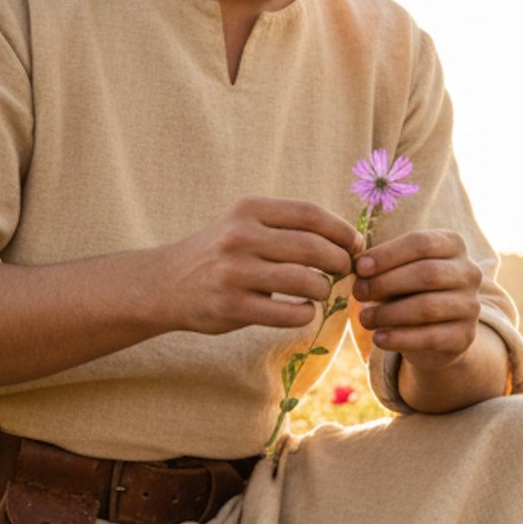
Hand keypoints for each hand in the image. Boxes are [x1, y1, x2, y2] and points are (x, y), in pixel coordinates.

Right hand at [157, 196, 364, 336]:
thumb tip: (349, 240)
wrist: (167, 283)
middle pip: (314, 248)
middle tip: (343, 271)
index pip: (311, 214)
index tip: (355, 245)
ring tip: (319, 291)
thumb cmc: (220, 253)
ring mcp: (235, 273)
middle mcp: (241, 237)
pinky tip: (302, 310)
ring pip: (307, 282)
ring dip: (324, 289)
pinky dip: (306, 313)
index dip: (342, 231)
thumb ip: (287, 227)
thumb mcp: (245, 224)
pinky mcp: (233, 307)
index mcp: (249, 209)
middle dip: (339, 262)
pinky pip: (290, 313)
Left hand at [352, 229, 482, 369]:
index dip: (388, 254)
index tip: (360, 267)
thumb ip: (380, 268)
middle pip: (427, 273)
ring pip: (428, 307)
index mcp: (453, 245)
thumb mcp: (396, 272)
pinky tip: (379, 338)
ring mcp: (471, 305)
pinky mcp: (465, 336)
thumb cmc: (409, 290)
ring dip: (389, 313)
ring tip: (364, 318)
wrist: (435, 332)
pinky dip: (400, 338)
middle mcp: (469, 272)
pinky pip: (431, 337)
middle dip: (386, 283)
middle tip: (358, 292)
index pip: (421, 243)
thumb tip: (359, 269)